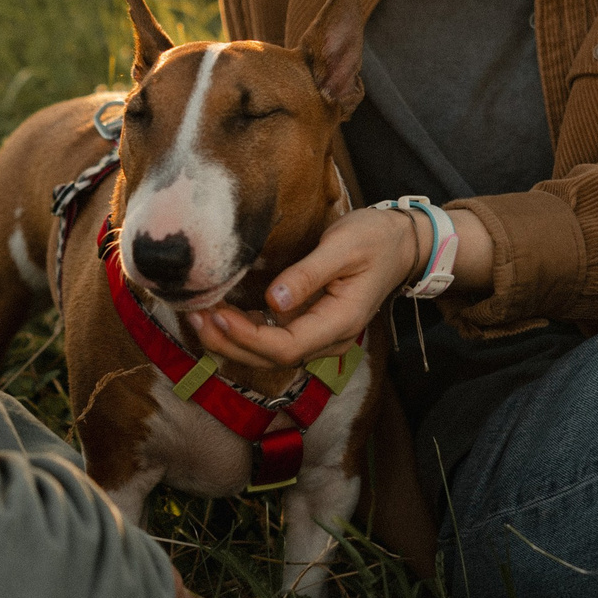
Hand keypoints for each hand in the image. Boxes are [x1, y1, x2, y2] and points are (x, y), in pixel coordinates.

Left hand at [189, 205, 421, 371]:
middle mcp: (330, 339)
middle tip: (195, 317)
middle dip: (230, 344)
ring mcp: (321, 337)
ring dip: (233, 342)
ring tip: (199, 318)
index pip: (287, 346)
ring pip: (270, 355)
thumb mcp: (344, 246)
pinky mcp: (312, 327)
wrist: (402, 245)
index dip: (248, 338)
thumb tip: (274, 300)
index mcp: (341, 322)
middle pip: (273, 358)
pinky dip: (245, 334)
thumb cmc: (375, 239)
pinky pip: (274, 341)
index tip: (218, 316)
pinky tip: (221, 317)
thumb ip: (309, 274)